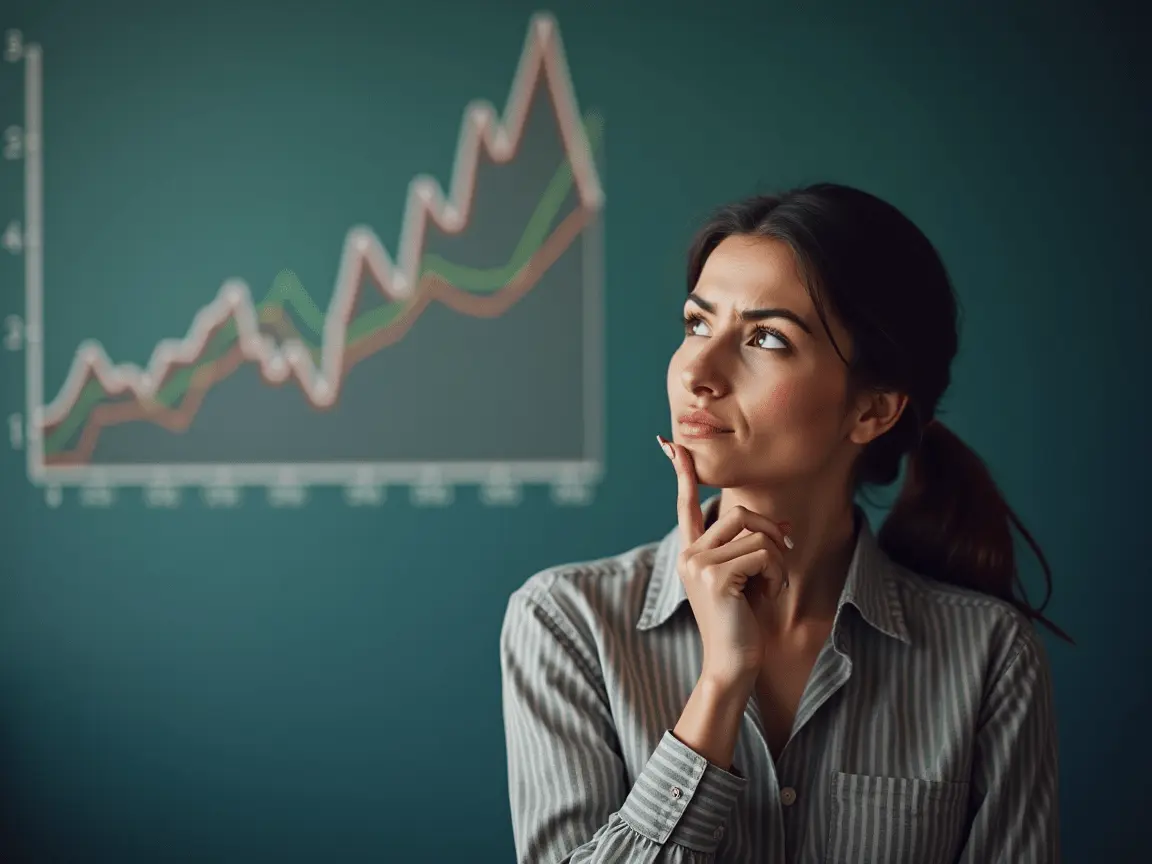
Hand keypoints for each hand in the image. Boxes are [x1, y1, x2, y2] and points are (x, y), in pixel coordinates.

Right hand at [658, 435, 792, 690]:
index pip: (686, 505)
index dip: (682, 473)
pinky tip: (769, 594)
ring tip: (771, 584)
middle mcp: (688, 553)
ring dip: (777, 558)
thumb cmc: (742, 624)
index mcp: (691, 553)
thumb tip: (783, 525)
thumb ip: (753, 549)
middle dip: (771, 533)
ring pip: (755, 532)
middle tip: (782, 561)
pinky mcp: (716, 576)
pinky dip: (776, 572)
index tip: (670, 445)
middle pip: (740, 514)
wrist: (732, 663)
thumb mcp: (746, 579)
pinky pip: (762, 553)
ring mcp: (698, 564)